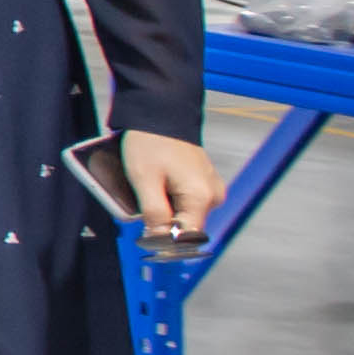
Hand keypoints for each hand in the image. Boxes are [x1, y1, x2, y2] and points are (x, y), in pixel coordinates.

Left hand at [122, 129, 223, 249]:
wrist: (162, 111)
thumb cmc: (152, 142)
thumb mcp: (145, 180)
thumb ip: (154, 213)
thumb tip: (159, 240)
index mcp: (201, 197)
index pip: (187, 238)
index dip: (166, 243)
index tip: (146, 238)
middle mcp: (212, 196)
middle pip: (185, 226)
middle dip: (162, 222)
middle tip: (141, 203)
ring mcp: (210, 188)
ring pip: (183, 214)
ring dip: (164, 210)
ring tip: (147, 189)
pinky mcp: (203, 182)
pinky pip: (185, 200)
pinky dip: (169, 199)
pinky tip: (156, 184)